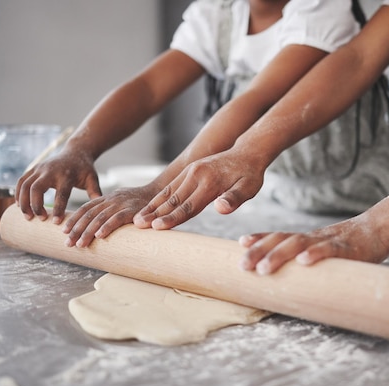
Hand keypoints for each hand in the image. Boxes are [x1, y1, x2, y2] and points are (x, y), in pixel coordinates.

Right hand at [15, 149, 100, 222]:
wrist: (76, 152)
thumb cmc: (85, 169)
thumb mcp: (92, 179)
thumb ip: (95, 193)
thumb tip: (98, 211)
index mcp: (67, 175)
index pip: (61, 194)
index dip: (57, 209)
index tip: (55, 222)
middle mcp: (51, 171)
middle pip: (36, 188)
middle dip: (35, 205)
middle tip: (39, 219)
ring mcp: (40, 168)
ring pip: (25, 185)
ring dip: (23, 201)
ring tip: (28, 217)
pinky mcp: (34, 168)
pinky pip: (21, 181)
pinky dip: (18, 193)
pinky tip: (20, 206)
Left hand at [62, 185, 160, 247]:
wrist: (161, 192)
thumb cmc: (142, 202)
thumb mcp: (122, 203)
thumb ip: (110, 211)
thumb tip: (98, 226)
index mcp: (108, 198)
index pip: (86, 208)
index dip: (74, 219)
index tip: (63, 231)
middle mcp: (112, 199)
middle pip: (89, 214)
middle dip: (76, 229)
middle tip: (67, 243)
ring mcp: (122, 204)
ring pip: (99, 217)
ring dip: (87, 232)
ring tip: (79, 244)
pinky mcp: (132, 210)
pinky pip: (117, 218)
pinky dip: (107, 227)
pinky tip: (99, 236)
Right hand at [133, 151, 264, 229]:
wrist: (247, 153)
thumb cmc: (250, 175)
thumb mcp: (249, 187)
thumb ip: (235, 198)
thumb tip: (221, 209)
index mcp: (209, 182)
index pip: (189, 205)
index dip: (172, 218)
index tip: (157, 228)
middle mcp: (196, 174)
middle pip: (174, 199)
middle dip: (155, 213)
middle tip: (138, 225)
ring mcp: (191, 171)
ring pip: (169, 192)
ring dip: (153, 206)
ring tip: (138, 218)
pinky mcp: (189, 170)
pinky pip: (171, 186)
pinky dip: (159, 197)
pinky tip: (150, 207)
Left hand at [238, 215, 388, 274]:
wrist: (378, 229)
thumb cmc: (348, 245)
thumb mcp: (323, 250)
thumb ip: (306, 259)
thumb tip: (288, 279)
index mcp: (306, 238)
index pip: (278, 236)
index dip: (259, 239)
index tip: (241, 244)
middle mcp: (312, 237)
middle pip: (281, 240)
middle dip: (259, 252)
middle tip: (242, 265)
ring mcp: (328, 241)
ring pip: (299, 244)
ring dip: (279, 255)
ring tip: (264, 268)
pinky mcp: (346, 249)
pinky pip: (329, 250)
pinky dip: (315, 254)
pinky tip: (303, 262)